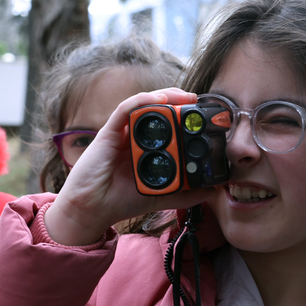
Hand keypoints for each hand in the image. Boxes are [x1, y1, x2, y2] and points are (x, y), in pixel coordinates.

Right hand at [44, 88, 213, 245]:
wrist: (92, 210)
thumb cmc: (121, 200)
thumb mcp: (162, 195)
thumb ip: (186, 193)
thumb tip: (213, 190)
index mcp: (147, 148)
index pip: (168, 124)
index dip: (184, 115)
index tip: (203, 115)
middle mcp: (134, 136)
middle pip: (158, 109)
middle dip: (177, 101)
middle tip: (196, 101)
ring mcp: (122, 133)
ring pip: (143, 104)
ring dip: (164, 96)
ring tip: (183, 96)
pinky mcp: (109, 132)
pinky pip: (124, 109)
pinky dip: (141, 101)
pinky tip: (158, 99)